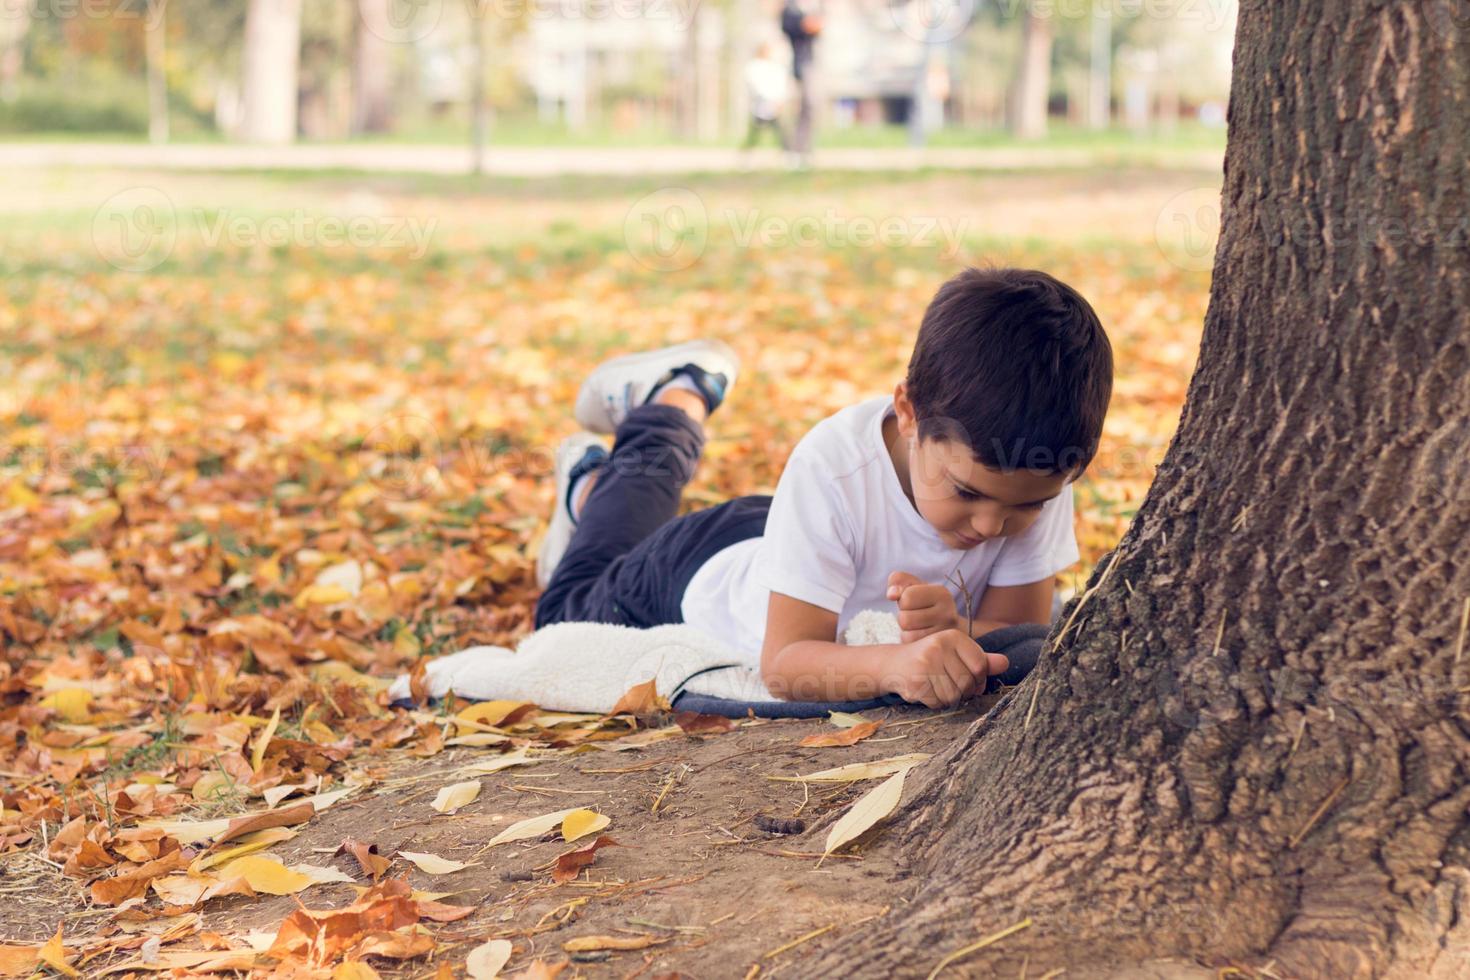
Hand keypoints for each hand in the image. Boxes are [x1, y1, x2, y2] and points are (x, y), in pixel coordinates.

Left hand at [887, 570, 962, 643]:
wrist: (947, 629)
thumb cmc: (924, 604)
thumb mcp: (913, 586)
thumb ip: (899, 580)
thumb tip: (891, 594)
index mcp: (942, 594)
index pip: (907, 597)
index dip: (903, 600)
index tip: (915, 603)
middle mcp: (948, 614)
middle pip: (905, 618)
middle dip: (904, 617)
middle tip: (916, 617)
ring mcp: (946, 636)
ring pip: (907, 635)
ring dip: (907, 631)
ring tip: (918, 627)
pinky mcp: (940, 651)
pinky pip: (911, 647)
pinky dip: (910, 642)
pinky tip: (920, 638)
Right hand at [888, 629, 1008, 708]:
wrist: (894, 664)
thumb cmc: (932, 659)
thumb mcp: (956, 654)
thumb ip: (981, 659)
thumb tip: (1005, 663)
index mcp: (952, 637)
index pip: (980, 665)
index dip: (979, 678)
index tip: (970, 679)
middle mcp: (939, 647)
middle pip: (967, 682)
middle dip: (964, 691)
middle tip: (953, 686)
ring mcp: (925, 664)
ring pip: (954, 695)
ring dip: (949, 698)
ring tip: (939, 688)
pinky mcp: (916, 681)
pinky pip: (938, 702)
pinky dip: (936, 703)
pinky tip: (928, 692)